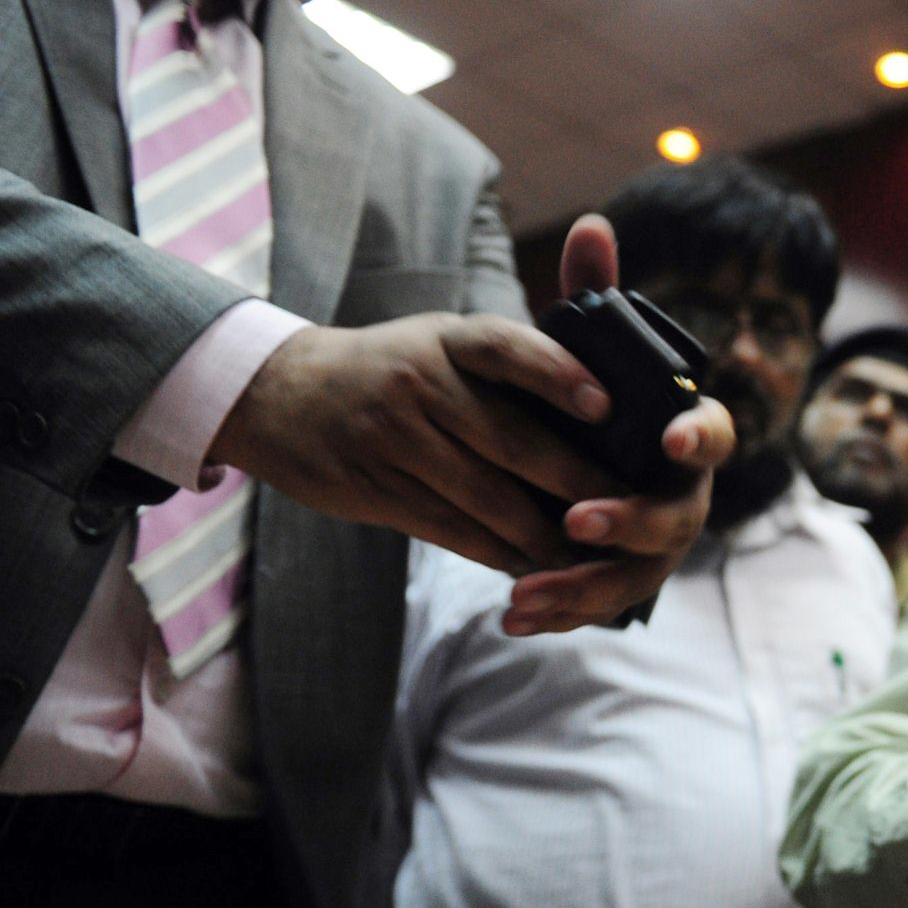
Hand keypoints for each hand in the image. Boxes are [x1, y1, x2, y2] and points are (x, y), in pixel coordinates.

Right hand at [212, 310, 615, 575]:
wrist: (280, 394)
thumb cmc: (390, 370)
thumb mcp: (439, 342)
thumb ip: (506, 365)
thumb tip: (602, 408)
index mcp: (447, 339)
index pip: (508, 349)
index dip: (558, 375)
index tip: (606, 406)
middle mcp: (420, 382)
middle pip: (510, 438)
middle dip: (575, 480)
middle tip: (628, 507)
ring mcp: (393, 436)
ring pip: (484, 495)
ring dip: (541, 533)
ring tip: (588, 555)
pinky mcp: (374, 486)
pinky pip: (449, 528)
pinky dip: (496, 552)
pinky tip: (532, 568)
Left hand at [500, 213, 725, 632]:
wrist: (574, 461)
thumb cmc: (589, 400)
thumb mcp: (587, 346)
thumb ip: (595, 292)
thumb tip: (590, 226)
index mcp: (686, 434)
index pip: (714, 434)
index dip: (698, 437)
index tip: (669, 438)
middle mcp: (684, 494)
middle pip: (676, 518)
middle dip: (628, 522)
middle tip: (575, 518)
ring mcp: (657, 545)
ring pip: (636, 575)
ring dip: (584, 583)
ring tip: (527, 587)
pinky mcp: (623, 579)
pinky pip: (599, 603)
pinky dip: (560, 610)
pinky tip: (513, 613)